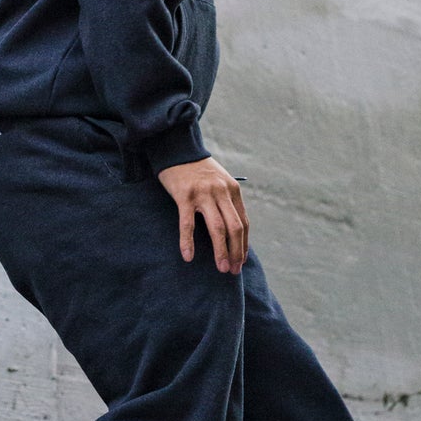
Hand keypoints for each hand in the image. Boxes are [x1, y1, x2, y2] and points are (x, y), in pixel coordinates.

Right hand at [157, 156, 248, 274]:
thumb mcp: (219, 183)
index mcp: (233, 191)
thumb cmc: (197, 171)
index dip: (243, 245)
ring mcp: (203, 194)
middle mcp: (221, 192)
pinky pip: (188, 224)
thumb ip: (226, 202)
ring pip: (217, 228)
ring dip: (221, 251)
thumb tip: (231, 230)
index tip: (241, 261)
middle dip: (236, 252)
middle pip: (234, 228)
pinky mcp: (185, 196)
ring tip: (221, 268)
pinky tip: (188, 256)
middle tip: (233, 270)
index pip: (243, 223)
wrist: (177, 150)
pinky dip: (188, 242)